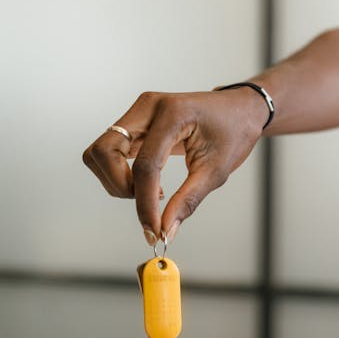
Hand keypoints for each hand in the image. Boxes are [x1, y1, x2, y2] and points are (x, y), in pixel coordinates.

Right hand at [83, 89, 267, 243]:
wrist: (238, 111)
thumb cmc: (233, 133)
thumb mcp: (216, 171)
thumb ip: (188, 201)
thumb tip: (165, 230)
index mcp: (173, 114)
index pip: (144, 165)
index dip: (144, 202)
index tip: (153, 230)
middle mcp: (148, 107)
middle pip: (105, 151)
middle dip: (119, 186)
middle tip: (146, 202)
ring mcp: (138, 112)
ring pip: (99, 152)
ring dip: (115, 180)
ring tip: (148, 190)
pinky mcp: (134, 123)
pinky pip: (109, 151)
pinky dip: (118, 173)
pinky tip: (146, 182)